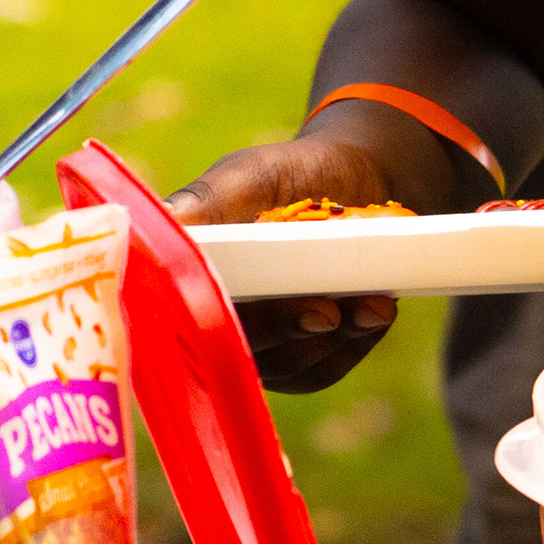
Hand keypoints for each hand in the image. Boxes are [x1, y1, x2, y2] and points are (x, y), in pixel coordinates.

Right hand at [164, 135, 408, 390]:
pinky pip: (319, 370)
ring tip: (375, 304)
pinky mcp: (297, 364)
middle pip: (234, 344)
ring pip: (284, 364)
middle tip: (327, 310)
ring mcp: (256, 344)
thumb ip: (208, 200)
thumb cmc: (291, 173)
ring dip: (330, 337)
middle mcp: (213, 312)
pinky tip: (374, 313)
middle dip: (284, 327)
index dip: (214, 313)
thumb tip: (168, 221)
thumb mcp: (250, 175)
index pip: (187, 304)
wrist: (356, 182)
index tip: (254, 298)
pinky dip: (350, 344)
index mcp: (190, 267)